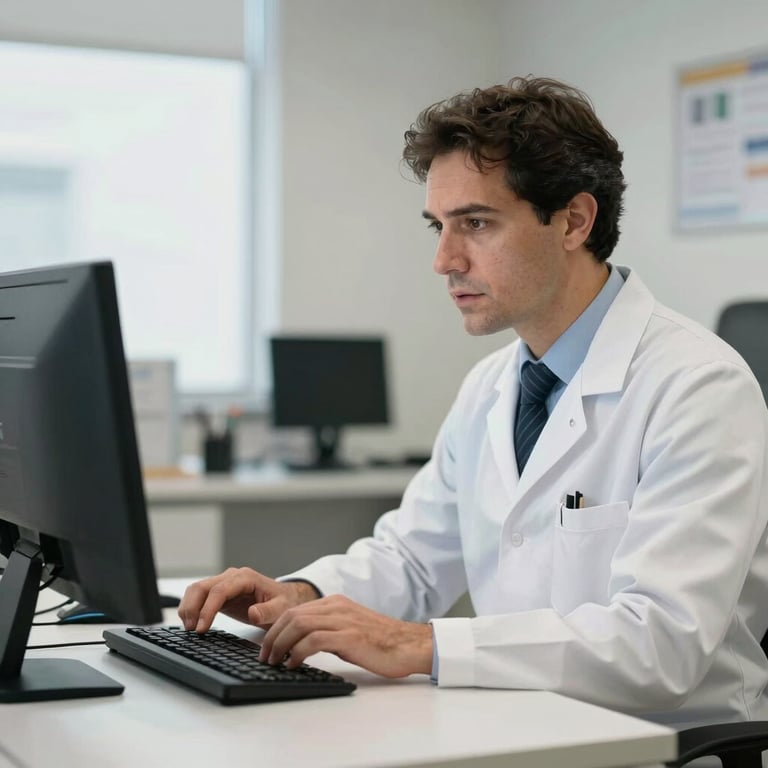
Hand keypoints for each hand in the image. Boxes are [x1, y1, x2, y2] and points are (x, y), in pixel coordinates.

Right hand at [178, 567, 319, 632]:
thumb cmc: (283, 602)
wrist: (285, 599)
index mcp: (246, 578)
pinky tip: (191, 622)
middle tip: (191, 630)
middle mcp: (232, 577)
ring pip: (197, 589)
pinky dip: (191, 608)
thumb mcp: (281, 609)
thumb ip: (267, 611)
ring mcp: (224, 583)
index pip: (220, 590)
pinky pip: (199, 596)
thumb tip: (252, 613)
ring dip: (189, 607)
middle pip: (203, 587)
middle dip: (193, 608)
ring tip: (189, 628)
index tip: (201, 627)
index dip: (208, 608)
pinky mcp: (219, 593)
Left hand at [258, 594, 432, 677]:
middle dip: (272, 637)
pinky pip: (314, 640)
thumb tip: (301, 646)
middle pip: (292, 615)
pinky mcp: (349, 637)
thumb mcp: (348, 629)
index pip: (295, 610)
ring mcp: (343, 620)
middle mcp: (337, 607)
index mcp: (335, 603)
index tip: (267, 647)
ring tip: (275, 662)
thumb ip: (327, 631)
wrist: (408, 645)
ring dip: (281, 645)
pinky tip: (294, 664)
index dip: (275, 628)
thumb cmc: (381, 642)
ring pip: (299, 625)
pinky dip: (298, 652)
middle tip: (265, 657)